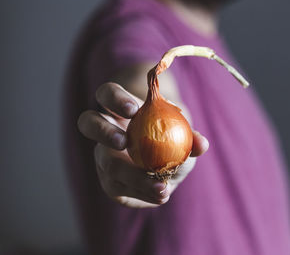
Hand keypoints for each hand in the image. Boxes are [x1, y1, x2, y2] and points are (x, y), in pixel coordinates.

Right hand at [77, 82, 208, 207]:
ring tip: (159, 187)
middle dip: (103, 131)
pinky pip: (118, 188)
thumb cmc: (171, 135)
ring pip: (104, 164)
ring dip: (131, 176)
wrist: (164, 158)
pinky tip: (161, 194)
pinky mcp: (109, 181)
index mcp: (117, 108)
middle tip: (123, 141)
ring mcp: (102, 156)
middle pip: (88, 122)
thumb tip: (201, 145)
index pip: (106, 94)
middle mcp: (104, 130)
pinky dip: (142, 192)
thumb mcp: (182, 134)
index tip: (133, 109)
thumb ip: (190, 139)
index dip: (114, 99)